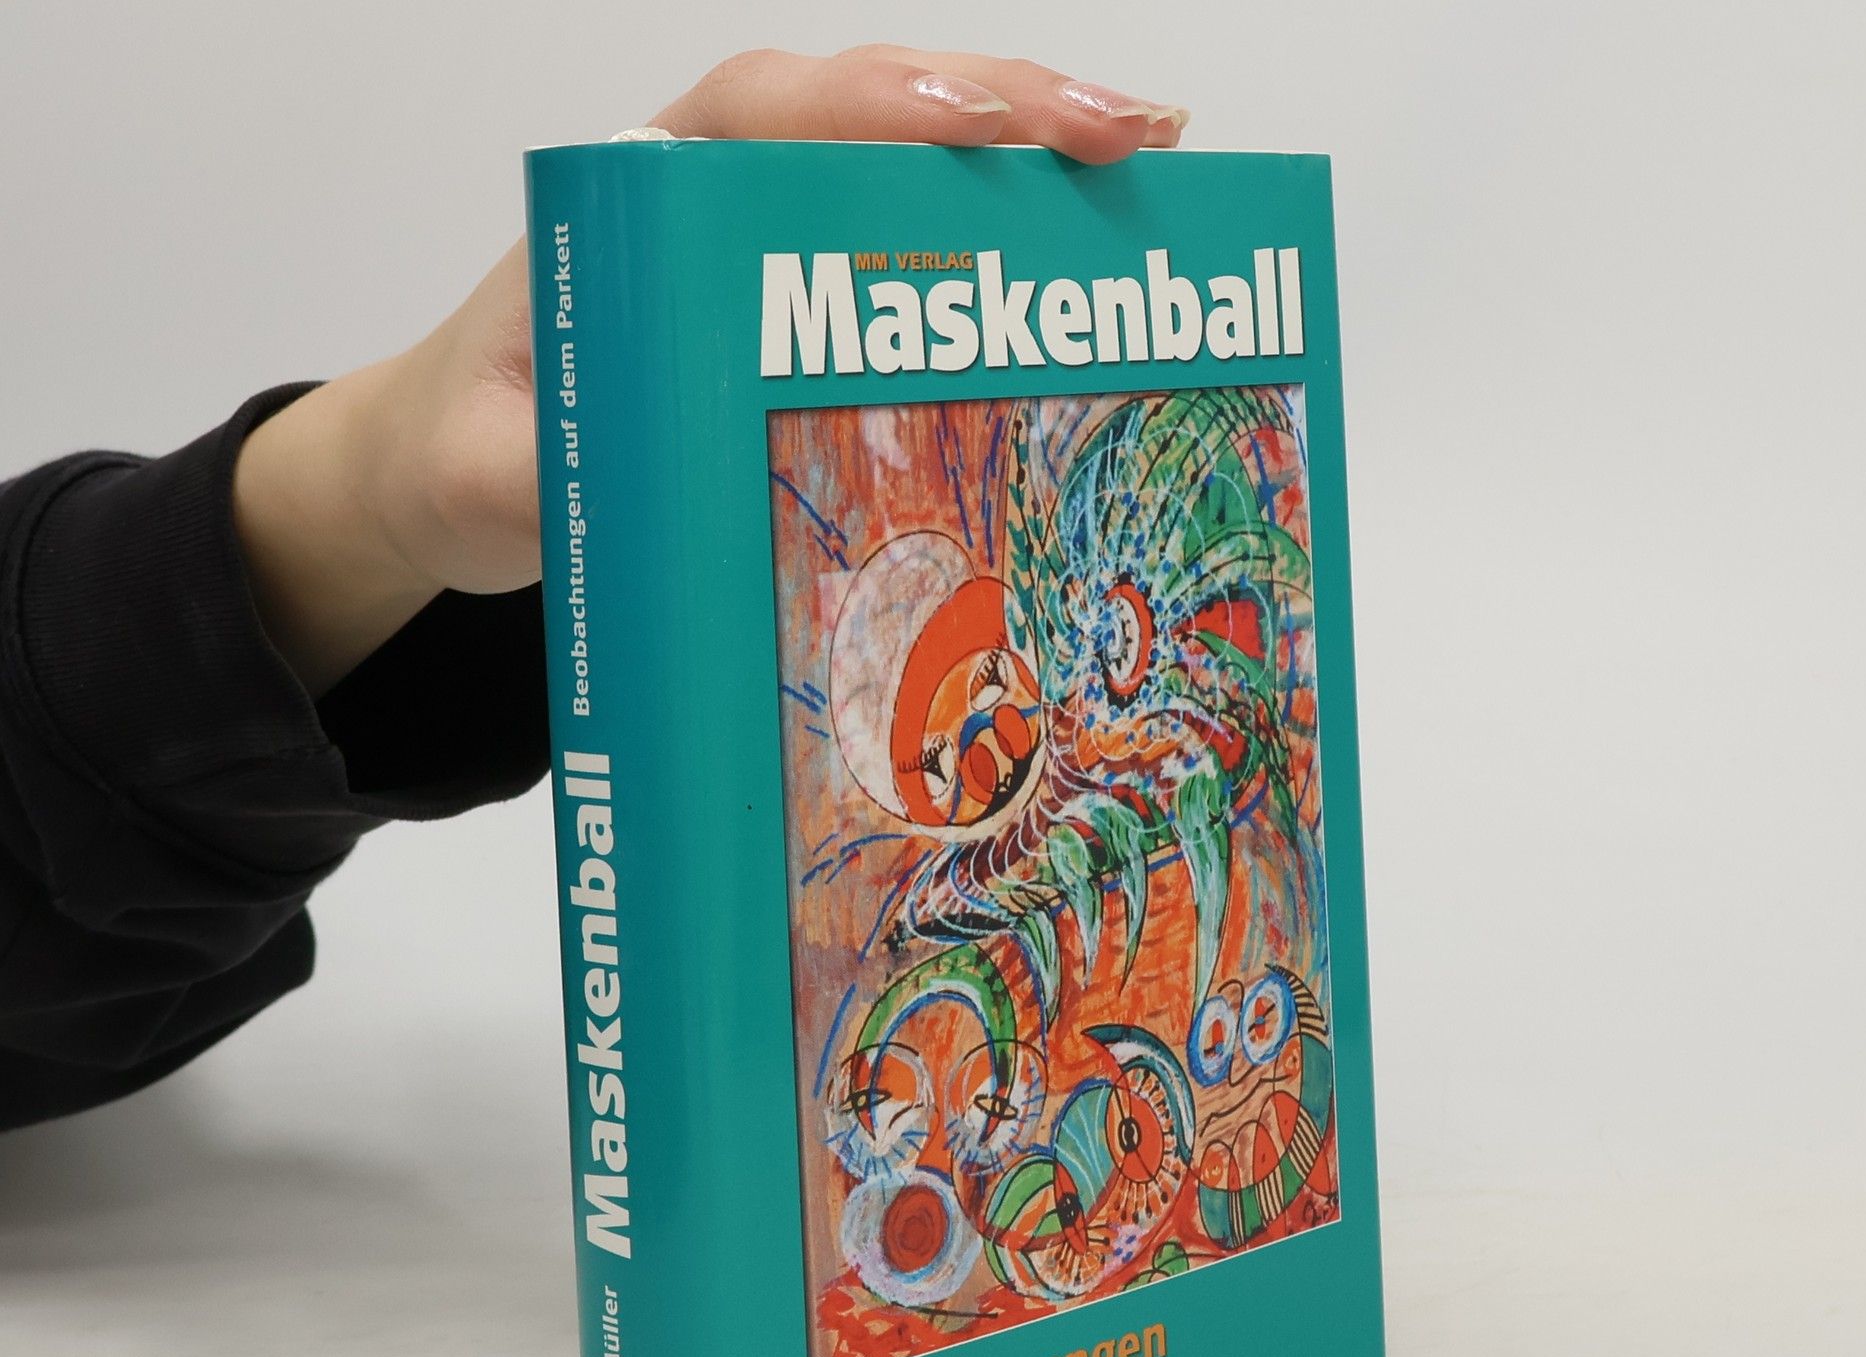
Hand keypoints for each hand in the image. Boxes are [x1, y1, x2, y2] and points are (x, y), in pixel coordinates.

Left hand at [233, 47, 1188, 696]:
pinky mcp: (802, 288)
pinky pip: (914, 230)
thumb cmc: (469, 447)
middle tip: (1129, 136)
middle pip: (871, 106)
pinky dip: (1007, 222)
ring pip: (911, 154)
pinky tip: (1093, 231)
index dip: (880, 108)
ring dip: (1034, 150)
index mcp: (638, 200)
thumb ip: (538, 477)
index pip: (768, 113)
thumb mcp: (488, 474)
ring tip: (1154, 160)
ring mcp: (766, 233)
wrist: (455, 462)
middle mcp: (715, 189)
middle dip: (1007, 107)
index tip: (977, 125)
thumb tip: (615, 485)